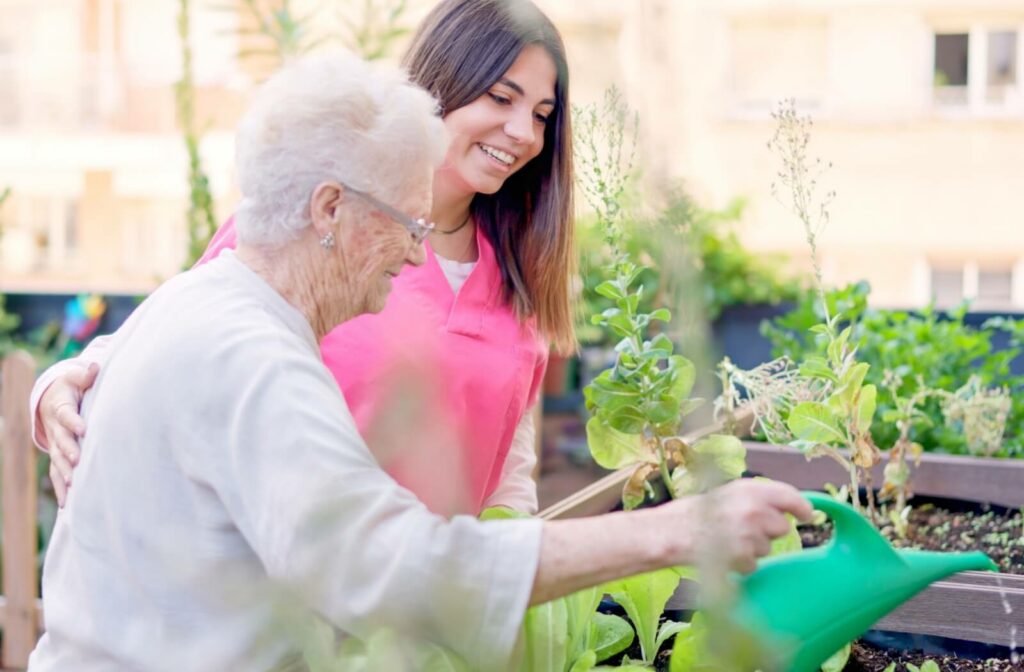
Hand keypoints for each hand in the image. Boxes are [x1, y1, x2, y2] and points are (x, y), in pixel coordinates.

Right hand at [38, 363, 98, 506]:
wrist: (51, 400)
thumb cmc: (71, 387)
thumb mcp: (75, 378)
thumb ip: (85, 375)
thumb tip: (94, 367)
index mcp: (60, 407)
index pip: (66, 414)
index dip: (74, 422)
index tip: (84, 429)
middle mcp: (55, 428)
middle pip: (61, 440)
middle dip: (68, 451)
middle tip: (78, 461)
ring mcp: (55, 444)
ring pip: (57, 460)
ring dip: (64, 471)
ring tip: (73, 483)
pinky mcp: (57, 456)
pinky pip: (57, 473)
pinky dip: (61, 488)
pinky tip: (68, 503)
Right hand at [664, 478, 812, 573]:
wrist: (671, 532)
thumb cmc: (695, 512)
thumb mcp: (727, 493)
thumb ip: (756, 497)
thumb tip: (787, 507)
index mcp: (751, 489)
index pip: (790, 496)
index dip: (802, 508)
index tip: (807, 515)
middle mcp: (754, 510)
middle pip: (781, 528)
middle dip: (767, 531)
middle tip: (742, 528)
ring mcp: (749, 534)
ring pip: (767, 548)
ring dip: (752, 548)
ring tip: (726, 540)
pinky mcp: (743, 556)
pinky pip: (753, 564)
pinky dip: (741, 563)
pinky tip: (723, 553)